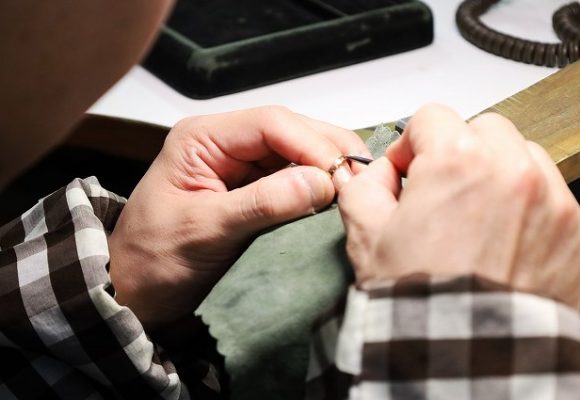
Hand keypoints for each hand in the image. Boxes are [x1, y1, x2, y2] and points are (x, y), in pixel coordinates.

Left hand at [108, 106, 369, 329]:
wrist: (136, 291)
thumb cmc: (153, 259)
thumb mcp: (204, 230)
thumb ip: (261, 203)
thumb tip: (321, 182)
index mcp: (202, 138)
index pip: (271, 123)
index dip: (312, 145)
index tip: (341, 176)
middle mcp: (224, 143)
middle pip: (290, 131)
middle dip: (327, 153)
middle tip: (359, 182)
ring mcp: (240, 166)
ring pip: (297, 153)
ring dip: (327, 170)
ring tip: (353, 193)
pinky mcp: (251, 189)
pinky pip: (293, 179)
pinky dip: (317, 189)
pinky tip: (334, 201)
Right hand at [339, 104, 579, 307]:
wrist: (469, 355)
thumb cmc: (421, 299)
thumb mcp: (367, 235)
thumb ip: (364, 187)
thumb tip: (378, 175)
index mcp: (457, 161)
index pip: (431, 117)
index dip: (411, 144)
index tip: (407, 172)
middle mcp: (513, 170)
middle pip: (482, 128)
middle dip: (458, 151)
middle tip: (442, 191)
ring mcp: (552, 199)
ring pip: (521, 155)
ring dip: (496, 172)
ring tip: (475, 215)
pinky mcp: (573, 228)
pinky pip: (549, 192)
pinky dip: (525, 202)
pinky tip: (503, 236)